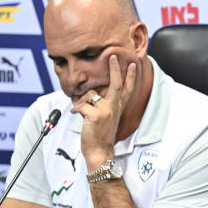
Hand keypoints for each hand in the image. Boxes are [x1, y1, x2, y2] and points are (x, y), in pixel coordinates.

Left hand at [72, 54, 138, 169]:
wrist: (99, 151)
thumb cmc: (100, 136)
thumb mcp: (103, 118)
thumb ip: (99, 105)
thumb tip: (88, 95)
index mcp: (117, 108)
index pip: (126, 90)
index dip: (130, 77)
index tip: (132, 65)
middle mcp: (114, 107)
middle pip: (117, 84)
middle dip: (115, 69)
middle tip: (113, 56)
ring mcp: (106, 110)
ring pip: (90, 95)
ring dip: (81, 101)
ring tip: (80, 111)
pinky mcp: (96, 115)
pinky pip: (80, 105)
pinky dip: (75, 109)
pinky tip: (75, 115)